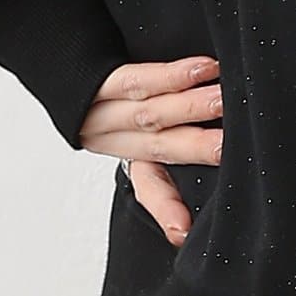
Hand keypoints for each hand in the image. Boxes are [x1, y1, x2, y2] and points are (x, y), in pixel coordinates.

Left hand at [75, 54, 223, 247]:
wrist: (67, 64)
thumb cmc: (119, 94)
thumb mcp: (142, 129)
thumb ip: (178, 151)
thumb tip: (222, 171)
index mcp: (128, 155)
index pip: (150, 189)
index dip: (167, 209)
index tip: (184, 231)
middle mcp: (112, 139)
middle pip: (160, 146)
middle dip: (198, 148)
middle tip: (228, 147)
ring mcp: (101, 110)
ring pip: (151, 113)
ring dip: (192, 107)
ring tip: (226, 101)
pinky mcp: (96, 79)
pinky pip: (137, 80)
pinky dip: (173, 76)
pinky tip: (205, 68)